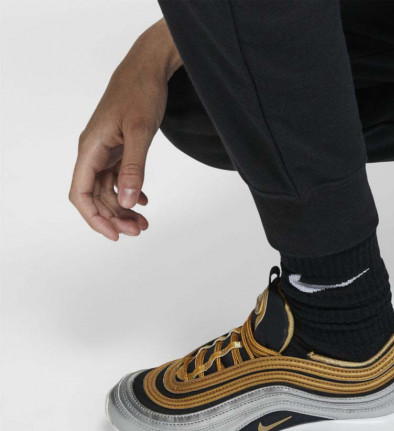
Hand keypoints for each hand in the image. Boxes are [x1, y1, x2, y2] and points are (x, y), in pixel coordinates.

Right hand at [69, 20, 180, 239]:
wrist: (148, 67)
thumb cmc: (141, 92)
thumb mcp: (140, 131)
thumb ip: (134, 168)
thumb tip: (128, 201)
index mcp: (90, 148)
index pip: (81, 193)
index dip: (94, 218)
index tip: (115, 236)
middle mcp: (93, 152)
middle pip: (95, 196)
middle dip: (115, 217)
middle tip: (141, 230)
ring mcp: (105, 151)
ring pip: (108, 190)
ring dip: (124, 209)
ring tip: (145, 223)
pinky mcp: (118, 148)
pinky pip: (118, 179)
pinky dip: (130, 193)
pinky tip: (145, 201)